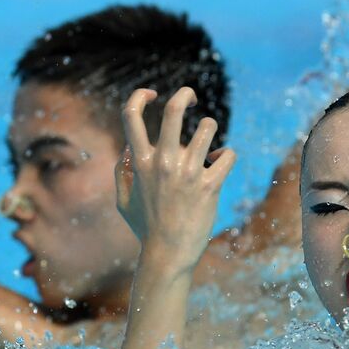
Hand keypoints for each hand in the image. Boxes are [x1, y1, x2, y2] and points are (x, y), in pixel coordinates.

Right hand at [115, 88, 236, 272]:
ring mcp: (188, 173)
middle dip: (184, 94)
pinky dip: (225, 155)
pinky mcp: (210, 185)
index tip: (152, 95)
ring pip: (208, 127)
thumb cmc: (145, 228)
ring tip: (207, 140)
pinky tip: (219, 164)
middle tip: (190, 96)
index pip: (131, 115)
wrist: (168, 254)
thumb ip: (122, 171)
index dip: (140, 96)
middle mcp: (163, 162)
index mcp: (140, 162)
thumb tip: (130, 147)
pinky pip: (227, 154)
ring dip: (209, 127)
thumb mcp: (123, 200)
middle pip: (174, 110)